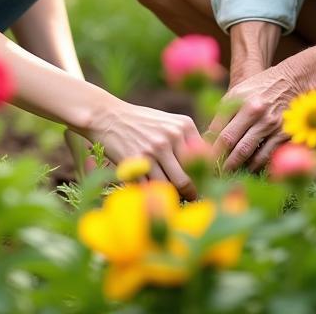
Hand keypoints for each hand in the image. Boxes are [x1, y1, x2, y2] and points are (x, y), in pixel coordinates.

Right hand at [86, 99, 203, 198]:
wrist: (109, 116)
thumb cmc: (142, 123)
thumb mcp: (169, 123)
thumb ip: (187, 141)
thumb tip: (207, 169)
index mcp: (184, 126)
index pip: (203, 161)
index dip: (202, 178)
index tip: (200, 186)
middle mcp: (170, 136)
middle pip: (187, 179)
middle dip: (187, 194)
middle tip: (187, 199)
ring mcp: (152, 150)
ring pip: (168, 187)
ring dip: (167, 196)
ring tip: (167, 197)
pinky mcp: (135, 161)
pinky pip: (148, 188)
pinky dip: (148, 193)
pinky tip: (148, 190)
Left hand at [207, 61, 301, 172]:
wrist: (292, 80)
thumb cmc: (260, 88)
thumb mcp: (239, 92)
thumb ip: (224, 113)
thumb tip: (209, 138)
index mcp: (239, 99)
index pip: (218, 128)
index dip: (209, 147)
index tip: (203, 159)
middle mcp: (254, 111)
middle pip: (230, 142)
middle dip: (219, 160)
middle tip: (212, 172)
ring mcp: (270, 123)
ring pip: (248, 153)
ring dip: (236, 166)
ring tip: (228, 173)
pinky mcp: (284, 134)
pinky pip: (267, 157)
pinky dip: (256, 166)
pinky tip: (249, 169)